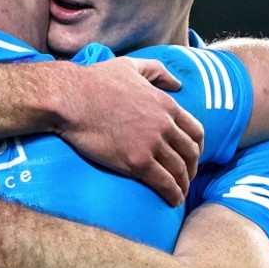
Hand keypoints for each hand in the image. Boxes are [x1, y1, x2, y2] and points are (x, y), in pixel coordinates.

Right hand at [57, 58, 203, 204]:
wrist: (71, 99)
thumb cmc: (95, 81)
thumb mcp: (131, 66)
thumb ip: (157, 71)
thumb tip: (177, 83)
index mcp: (166, 104)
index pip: (195, 131)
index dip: (197, 147)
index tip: (192, 156)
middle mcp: (164, 125)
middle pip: (190, 153)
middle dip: (192, 168)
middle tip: (186, 177)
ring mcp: (152, 144)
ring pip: (179, 170)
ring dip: (183, 184)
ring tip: (179, 193)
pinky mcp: (136, 162)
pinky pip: (164, 182)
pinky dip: (173, 194)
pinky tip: (172, 201)